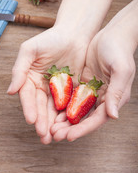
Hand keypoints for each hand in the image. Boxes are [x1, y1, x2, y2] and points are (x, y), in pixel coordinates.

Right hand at [7, 27, 88, 143]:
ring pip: (54, 109)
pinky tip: (68, 125)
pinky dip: (68, 115)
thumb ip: (19, 69)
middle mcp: (42, 86)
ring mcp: (57, 89)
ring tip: (54, 137)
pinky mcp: (71, 89)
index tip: (31, 120)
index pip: (28, 96)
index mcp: (30, 78)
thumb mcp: (30, 50)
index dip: (29, 108)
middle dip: (41, 121)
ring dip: (53, 123)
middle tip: (43, 136)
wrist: (74, 34)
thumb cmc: (50, 39)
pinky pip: (69, 104)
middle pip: (40, 106)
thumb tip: (10, 91)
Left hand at [51, 0, 136, 141]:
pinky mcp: (83, 83)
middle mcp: (103, 98)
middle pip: (85, 118)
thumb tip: (113, 116)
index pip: (97, 119)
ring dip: (64, 119)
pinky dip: (62, 104)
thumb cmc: (119, 51)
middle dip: (70, 128)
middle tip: (54, 134)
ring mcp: (92, 91)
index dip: (83, 129)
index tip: (68, 136)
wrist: (112, 35)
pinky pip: (71, 96)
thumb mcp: (121, 70)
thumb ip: (117, 92)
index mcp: (114, 98)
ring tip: (50, 126)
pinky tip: (51, 110)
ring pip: (76, 109)